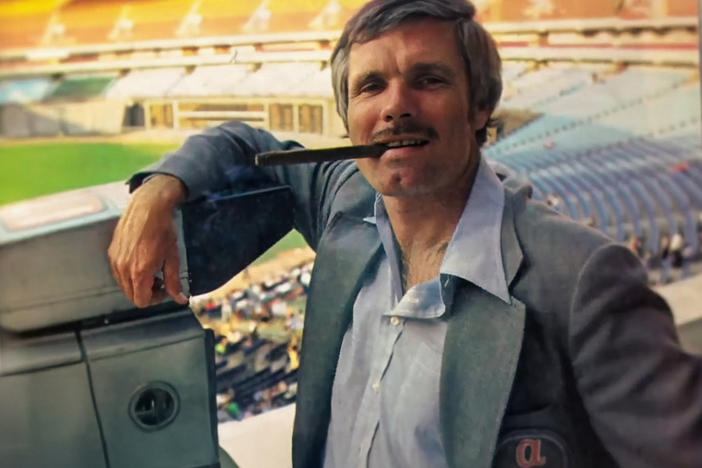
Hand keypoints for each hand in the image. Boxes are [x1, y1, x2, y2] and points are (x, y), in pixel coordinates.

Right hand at [108, 174, 188, 307]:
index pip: (141, 301)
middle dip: (146, 292)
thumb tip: (180, 299)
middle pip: (131, 295)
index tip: (164, 289)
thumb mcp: (173, 257)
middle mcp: (123, 268)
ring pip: (124, 285)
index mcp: (139, 272)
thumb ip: (174, 282)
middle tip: (159, 280)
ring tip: (151, 268)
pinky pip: (118, 272)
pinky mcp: (112, 252)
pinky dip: (129, 273)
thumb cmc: (163, 230)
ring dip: (137, 283)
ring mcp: (115, 260)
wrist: (148, 207)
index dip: (155, 299)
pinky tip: (141, 260)